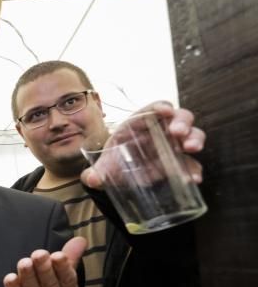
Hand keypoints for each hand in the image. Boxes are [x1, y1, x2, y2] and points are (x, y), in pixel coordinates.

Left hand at [4, 237, 85, 286]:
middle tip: (39, 254)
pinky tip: (10, 278)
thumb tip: (80, 240)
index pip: (68, 280)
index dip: (63, 268)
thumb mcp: (64, 279)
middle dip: (44, 269)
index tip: (58, 255)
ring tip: (24, 262)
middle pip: (49, 285)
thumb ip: (70, 258)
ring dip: (28, 276)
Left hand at [82, 101, 205, 187]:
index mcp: (141, 122)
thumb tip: (91, 179)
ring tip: (191, 149)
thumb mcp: (105, 165)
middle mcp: (161, 129)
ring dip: (195, 139)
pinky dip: (193, 169)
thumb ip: (98, 171)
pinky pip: (191, 163)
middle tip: (179, 133)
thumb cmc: (115, 159)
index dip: (161, 107)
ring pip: (192, 135)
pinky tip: (193, 178)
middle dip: (183, 122)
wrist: (121, 175)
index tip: (165, 111)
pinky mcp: (179, 162)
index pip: (154, 108)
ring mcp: (173, 145)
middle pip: (179, 117)